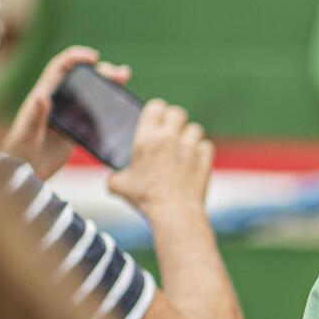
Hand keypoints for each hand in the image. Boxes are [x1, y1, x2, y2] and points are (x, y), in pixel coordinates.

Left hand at [2, 45, 129, 179]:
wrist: (23, 173)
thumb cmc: (18, 152)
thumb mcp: (25, 134)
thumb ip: (33, 116)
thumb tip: (41, 96)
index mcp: (44, 94)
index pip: (61, 66)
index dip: (77, 57)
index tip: (94, 58)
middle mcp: (57, 101)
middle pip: (81, 77)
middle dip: (101, 71)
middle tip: (121, 75)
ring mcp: (68, 115)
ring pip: (90, 93)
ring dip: (108, 86)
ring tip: (124, 82)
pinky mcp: (76, 129)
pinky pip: (94, 113)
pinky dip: (108, 106)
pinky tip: (121, 107)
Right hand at [107, 100, 213, 215]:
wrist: (173, 212)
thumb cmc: (145, 198)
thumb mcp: (119, 187)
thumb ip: (114, 177)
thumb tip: (112, 179)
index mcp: (147, 138)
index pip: (156, 107)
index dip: (157, 111)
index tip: (156, 119)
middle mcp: (170, 137)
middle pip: (177, 113)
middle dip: (175, 121)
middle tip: (171, 133)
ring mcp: (190, 147)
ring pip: (194, 128)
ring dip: (189, 136)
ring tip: (182, 150)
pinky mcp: (205, 159)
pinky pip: (206, 145)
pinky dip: (202, 151)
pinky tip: (194, 161)